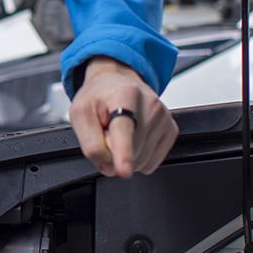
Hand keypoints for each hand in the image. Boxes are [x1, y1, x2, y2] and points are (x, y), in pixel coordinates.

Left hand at [70, 56, 176, 177]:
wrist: (119, 82)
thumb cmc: (99, 97)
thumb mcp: (80, 114)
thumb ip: (90, 143)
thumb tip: (110, 168)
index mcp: (123, 95)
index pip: (123, 131)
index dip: (123, 154)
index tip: (125, 170)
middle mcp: (149, 105)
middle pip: (130, 153)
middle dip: (113, 152)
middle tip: (107, 131)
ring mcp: (163, 118)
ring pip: (141, 161)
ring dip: (126, 155)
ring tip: (119, 133)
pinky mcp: (171, 130)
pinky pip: (152, 162)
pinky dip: (139, 157)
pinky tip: (133, 138)